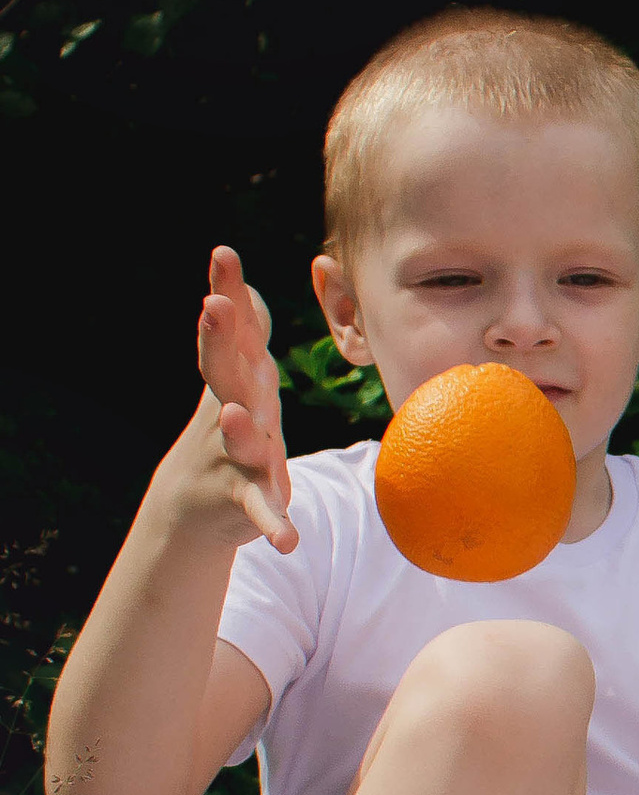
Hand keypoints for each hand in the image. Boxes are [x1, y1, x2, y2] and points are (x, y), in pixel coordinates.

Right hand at [195, 247, 296, 551]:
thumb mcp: (239, 384)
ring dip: (239, 428)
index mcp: (235, 381)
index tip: (222, 253)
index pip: (229, 331)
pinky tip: (288, 541)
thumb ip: (245, 338)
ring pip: (239, 440)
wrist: (193, 505)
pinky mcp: (243, 499)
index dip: (226, 292)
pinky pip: (260, 511)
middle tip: (212, 307)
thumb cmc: (228, 431)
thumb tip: (248, 290)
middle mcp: (229, 412)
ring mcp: (232, 456)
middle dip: (219, 340)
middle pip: (225, 373)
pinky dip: (273, 524)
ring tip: (234, 414)